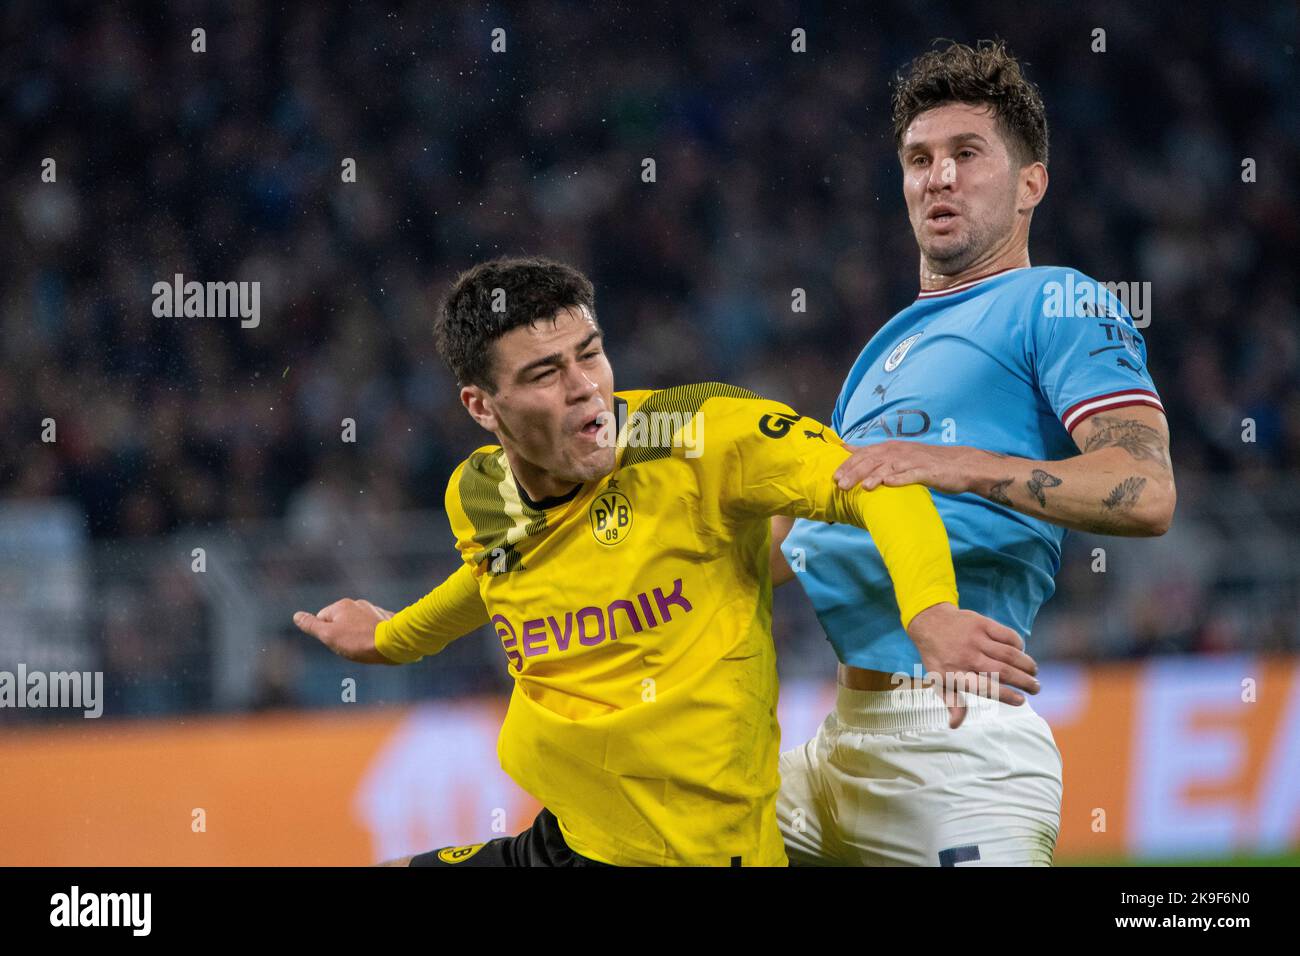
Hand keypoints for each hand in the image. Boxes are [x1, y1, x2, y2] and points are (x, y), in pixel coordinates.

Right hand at [293, 599, 396, 664]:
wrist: (392, 643)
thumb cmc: (358, 641)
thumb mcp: (329, 635)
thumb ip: (311, 625)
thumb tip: (296, 616)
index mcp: (341, 605)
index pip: (322, 619)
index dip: (326, 634)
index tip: (338, 642)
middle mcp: (357, 603)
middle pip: (340, 622)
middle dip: (342, 635)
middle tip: (352, 647)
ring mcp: (373, 610)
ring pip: (357, 625)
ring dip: (358, 635)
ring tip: (365, 646)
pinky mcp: (386, 618)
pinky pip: (372, 627)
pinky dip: (371, 635)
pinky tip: (377, 644)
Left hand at [834, 441, 987, 494]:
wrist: (960, 464)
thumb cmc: (925, 462)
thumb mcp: (898, 455)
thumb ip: (875, 455)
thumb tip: (849, 450)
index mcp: (891, 448)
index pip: (864, 454)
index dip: (848, 464)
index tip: (833, 476)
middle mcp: (899, 451)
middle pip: (873, 460)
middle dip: (855, 472)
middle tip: (840, 484)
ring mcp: (913, 461)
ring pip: (889, 467)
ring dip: (874, 476)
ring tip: (861, 487)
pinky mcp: (927, 471)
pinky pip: (911, 475)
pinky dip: (899, 479)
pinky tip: (888, 485)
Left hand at [905, 602, 1039, 727]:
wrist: (930, 621)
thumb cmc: (937, 657)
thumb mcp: (938, 681)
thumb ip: (952, 702)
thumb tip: (955, 725)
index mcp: (956, 674)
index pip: (985, 688)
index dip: (1006, 696)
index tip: (1021, 701)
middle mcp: (967, 657)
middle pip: (1003, 672)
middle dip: (1024, 682)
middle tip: (1036, 688)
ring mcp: (975, 639)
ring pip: (1009, 653)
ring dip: (1026, 664)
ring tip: (1034, 673)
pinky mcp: (982, 623)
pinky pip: (1007, 635)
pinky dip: (1019, 645)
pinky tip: (1022, 653)